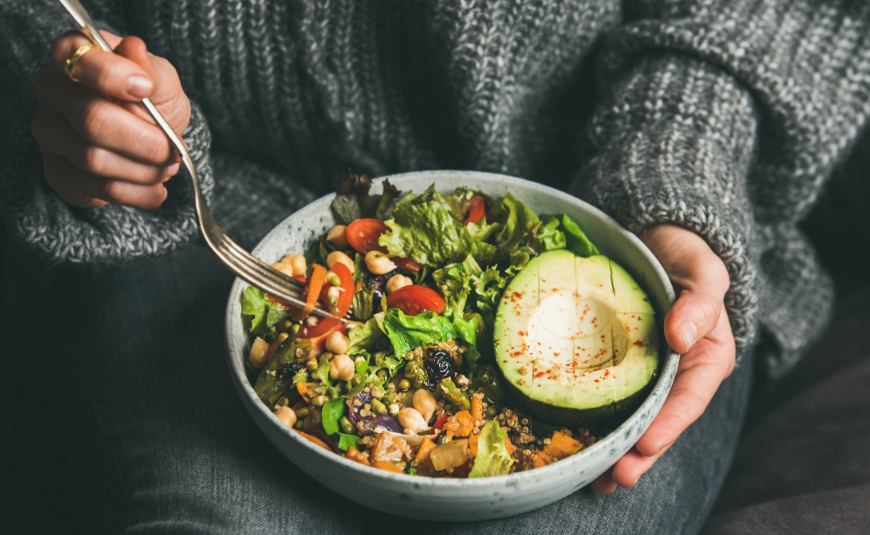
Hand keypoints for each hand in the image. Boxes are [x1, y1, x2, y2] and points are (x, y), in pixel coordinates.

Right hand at [31, 30, 189, 209]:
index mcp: (73, 56)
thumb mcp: (162, 80)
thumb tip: (134, 49)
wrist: (151, 139)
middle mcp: (52, 92)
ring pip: (94, 159)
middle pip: (91, 119)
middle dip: (144, 141)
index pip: (78, 60)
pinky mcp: (58, 172)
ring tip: (168, 167)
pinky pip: (96, 188)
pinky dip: (136, 193)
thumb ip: (151, 69)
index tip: (146, 90)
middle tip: (174, 150)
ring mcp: (50, 133)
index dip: (112, 76)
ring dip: (144, 170)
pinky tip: (156, 190)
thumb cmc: (152, 100)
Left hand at [591, 224, 734, 493]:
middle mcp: (675, 375)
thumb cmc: (686, 257)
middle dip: (638, 453)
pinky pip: (605, 396)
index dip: (669, 425)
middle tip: (614, 477)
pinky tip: (573, 442)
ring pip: (632, 419)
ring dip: (614, 450)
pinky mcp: (616, 366)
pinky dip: (592, 422)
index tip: (646, 444)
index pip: (689, 400)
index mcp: (704, 359)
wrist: (658, 242)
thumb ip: (700, 303)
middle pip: (659, 422)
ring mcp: (644, 373)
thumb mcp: (703, 272)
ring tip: (595, 479)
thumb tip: (681, 336)